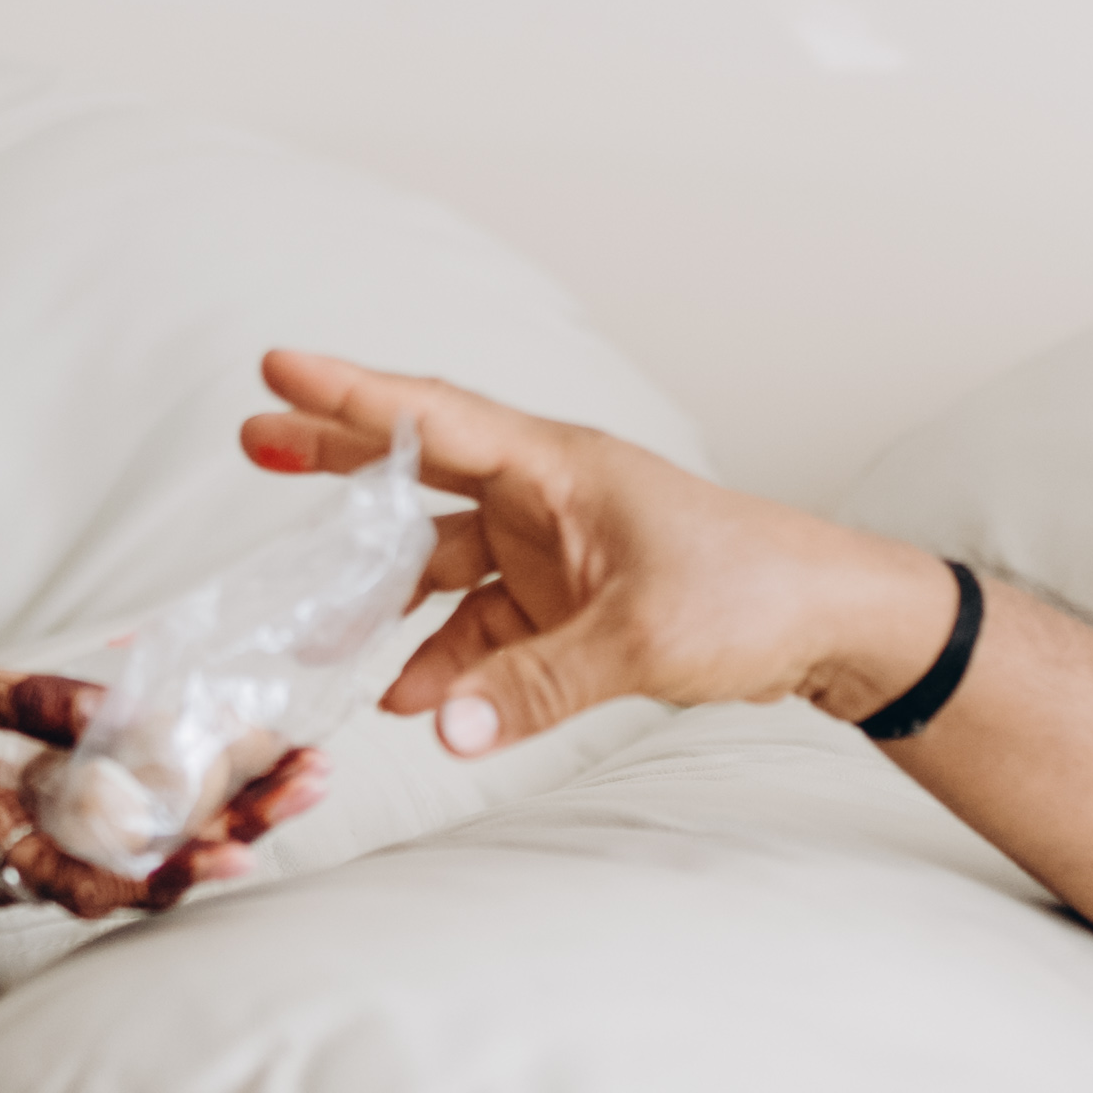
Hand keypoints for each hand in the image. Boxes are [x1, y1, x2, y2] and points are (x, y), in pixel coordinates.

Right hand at [0, 643, 322, 916]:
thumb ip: (26, 700)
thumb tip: (118, 709)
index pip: (85, 880)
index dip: (163, 873)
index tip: (233, 855)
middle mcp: (12, 864)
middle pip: (139, 873)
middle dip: (232, 832)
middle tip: (312, 781)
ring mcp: (27, 852)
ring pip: (141, 853)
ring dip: (222, 816)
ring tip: (305, 770)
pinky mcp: (37, 830)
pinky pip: (120, 828)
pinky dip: (182, 799)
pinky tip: (240, 761)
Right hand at [245, 347, 1092, 1027]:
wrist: (839, 626)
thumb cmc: (757, 598)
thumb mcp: (642, 643)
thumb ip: (536, 684)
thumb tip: (442, 727)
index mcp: (562, 467)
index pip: (437, 419)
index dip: (352, 393)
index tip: (274, 364)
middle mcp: (549, 493)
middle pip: (422, 470)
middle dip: (339, 460)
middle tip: (253, 442)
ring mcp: (558, 546)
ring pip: (445, 560)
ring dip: (385, 595)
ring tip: (316, 631)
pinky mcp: (574, 600)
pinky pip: (485, 623)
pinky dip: (448, 659)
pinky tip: (416, 700)